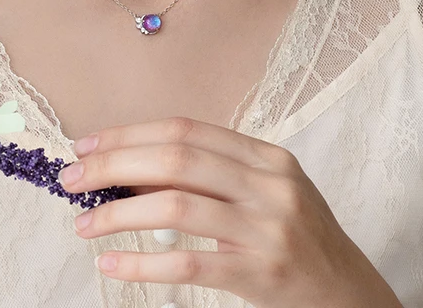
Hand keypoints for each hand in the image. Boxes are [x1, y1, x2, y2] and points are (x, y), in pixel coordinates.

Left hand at [58, 116, 402, 307]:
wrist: (350, 293)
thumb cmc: (296, 236)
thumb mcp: (263, 191)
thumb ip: (210, 175)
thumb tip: (130, 170)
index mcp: (266, 155)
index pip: (184, 130)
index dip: (130, 134)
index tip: (87, 145)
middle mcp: (269, 183)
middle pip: (176, 159)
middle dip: (115, 164)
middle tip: (73, 179)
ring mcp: (268, 228)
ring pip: (176, 207)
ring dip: (120, 213)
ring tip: (85, 224)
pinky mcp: (261, 273)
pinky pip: (189, 264)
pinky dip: (143, 263)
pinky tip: (113, 265)